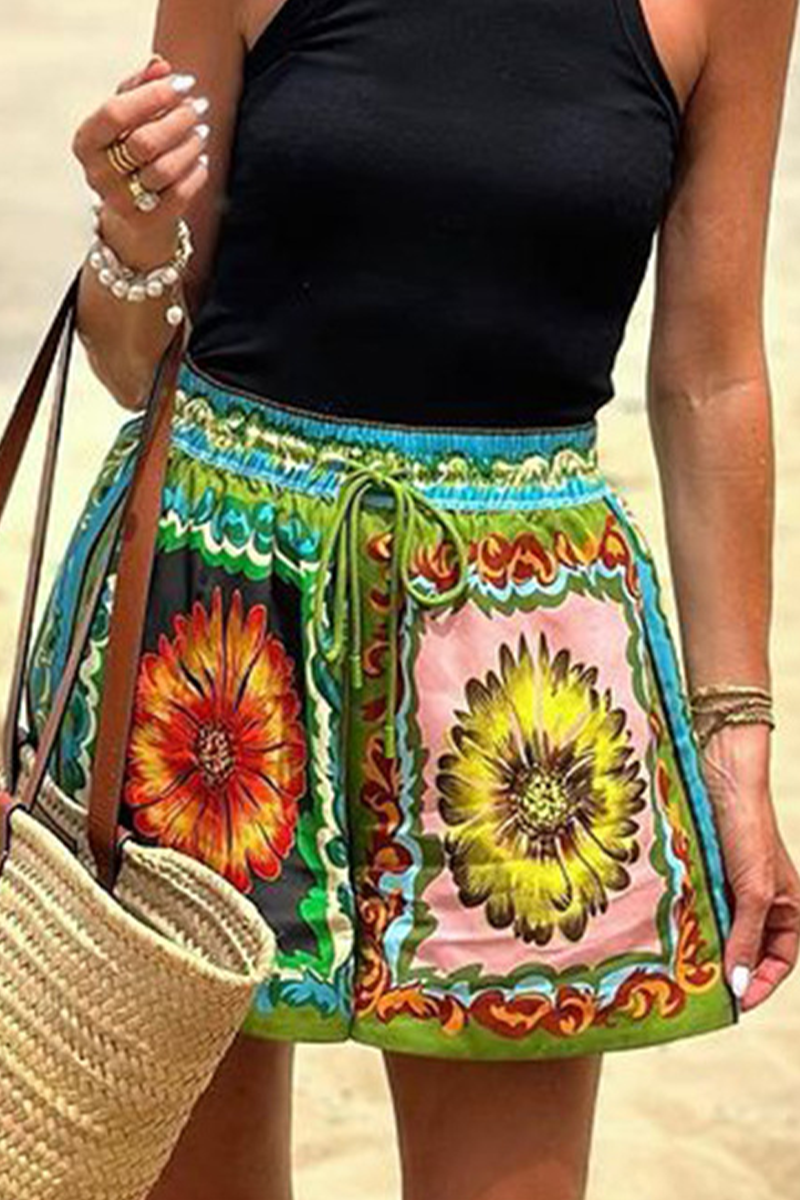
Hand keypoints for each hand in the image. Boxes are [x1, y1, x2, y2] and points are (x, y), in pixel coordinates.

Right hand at [70, 52, 210, 269]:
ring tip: (202, 131)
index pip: (115, 113)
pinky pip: (181, 193)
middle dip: (177, 120)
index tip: (182, 83)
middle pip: (143, 142)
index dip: (152, 95)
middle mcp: (98, 175)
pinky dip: (197, 172)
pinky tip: (201, 158)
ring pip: (165, 169)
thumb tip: (160, 65)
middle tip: (198, 107)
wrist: (132, 216)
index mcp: (86, 142)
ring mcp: (121, 202)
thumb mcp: (127, 118)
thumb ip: (138, 87)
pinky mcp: (148, 222)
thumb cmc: (128, 154)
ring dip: (190, 145)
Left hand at [699, 722, 799, 1011]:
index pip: (779, 961)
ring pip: (721, 931)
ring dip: (705, 948)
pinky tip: (674, 937)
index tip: (735, 1004)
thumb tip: (739, 985)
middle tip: (701, 993)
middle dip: (728, 969)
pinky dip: (691, 924)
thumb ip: (746, 938)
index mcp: (790, 909)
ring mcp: (734, 888)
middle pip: (747, 949)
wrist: (721, 782)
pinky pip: (702, 909)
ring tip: (683, 970)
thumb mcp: (754, 893)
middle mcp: (764, 902)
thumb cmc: (749, 833)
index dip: (761, 984)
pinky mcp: (709, 875)